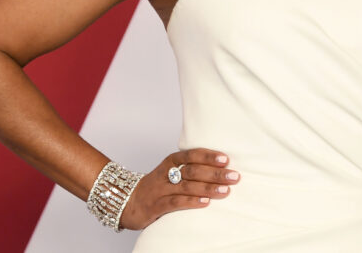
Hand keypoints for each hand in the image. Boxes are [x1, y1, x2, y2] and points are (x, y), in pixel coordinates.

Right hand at [119, 148, 239, 229]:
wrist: (127, 201)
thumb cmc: (157, 186)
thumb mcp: (171, 172)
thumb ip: (191, 168)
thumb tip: (222, 167)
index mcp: (171, 161)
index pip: (192, 155)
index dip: (209, 156)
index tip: (226, 159)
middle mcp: (166, 173)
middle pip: (193, 170)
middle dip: (215, 173)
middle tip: (234, 176)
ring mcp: (161, 189)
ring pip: (187, 186)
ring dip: (208, 188)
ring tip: (225, 191)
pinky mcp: (156, 206)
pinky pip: (175, 203)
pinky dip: (191, 202)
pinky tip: (205, 203)